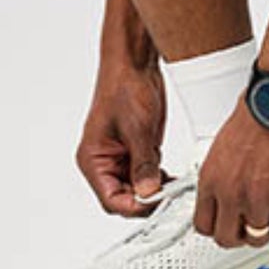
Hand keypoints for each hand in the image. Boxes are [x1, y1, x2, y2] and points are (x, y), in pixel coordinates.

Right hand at [76, 59, 169, 216]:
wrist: (134, 63)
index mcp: (93, 160)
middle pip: (123, 197)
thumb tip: (148, 192)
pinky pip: (145, 173)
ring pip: (136, 188)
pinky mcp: (135, 149)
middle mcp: (103, 162)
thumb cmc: (124, 87)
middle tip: (170, 196)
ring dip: (154, 189)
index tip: (156, 203)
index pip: (111, 199)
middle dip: (146, 198)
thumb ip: (143, 164)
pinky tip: (173, 177)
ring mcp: (120, 156)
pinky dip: (159, 177)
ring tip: (174, 187)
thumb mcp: (137, 129)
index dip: (134, 205)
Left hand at [193, 102, 268, 247]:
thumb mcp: (225, 145)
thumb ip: (225, 174)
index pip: (203, 224)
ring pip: (259, 236)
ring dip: (267, 226)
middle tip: (252, 225)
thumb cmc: (259, 109)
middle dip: (241, 235)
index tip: (228, 223)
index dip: (218, 227)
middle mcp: (231, 192)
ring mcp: (259, 198)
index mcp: (211, 178)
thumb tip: (230, 191)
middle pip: (227, 239)